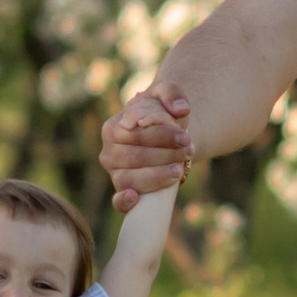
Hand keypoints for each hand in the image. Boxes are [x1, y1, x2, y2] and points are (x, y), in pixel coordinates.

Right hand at [102, 84, 193, 209]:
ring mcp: (115, 174)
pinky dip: (124, 202)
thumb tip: (181, 110)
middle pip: (135, 157)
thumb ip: (172, 94)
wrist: (168, 138)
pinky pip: (118, 201)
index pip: (135, 134)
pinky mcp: (124, 192)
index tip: (185, 137)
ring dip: (156, 176)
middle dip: (164, 155)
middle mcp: (109, 153)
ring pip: (129, 179)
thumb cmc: (163, 115)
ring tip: (179, 169)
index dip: (161, 136)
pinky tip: (136, 198)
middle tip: (188, 151)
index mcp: (113, 128)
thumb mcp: (166, 95)